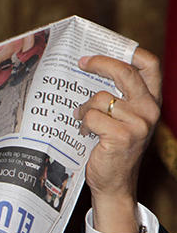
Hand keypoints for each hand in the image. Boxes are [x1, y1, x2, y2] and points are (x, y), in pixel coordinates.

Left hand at [74, 47, 160, 232]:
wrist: (113, 183)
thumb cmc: (112, 148)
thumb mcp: (121, 118)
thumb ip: (117, 96)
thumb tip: (90, 68)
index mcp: (151, 101)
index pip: (149, 65)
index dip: (127, 52)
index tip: (103, 49)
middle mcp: (150, 109)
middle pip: (124, 72)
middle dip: (99, 63)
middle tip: (80, 62)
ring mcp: (138, 123)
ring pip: (101, 98)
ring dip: (84, 108)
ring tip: (82, 120)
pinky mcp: (122, 135)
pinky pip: (93, 117)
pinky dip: (83, 123)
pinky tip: (85, 133)